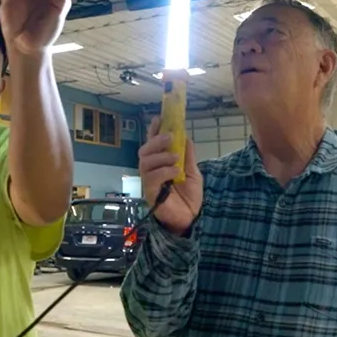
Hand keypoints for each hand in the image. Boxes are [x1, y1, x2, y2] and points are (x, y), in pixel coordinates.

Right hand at [139, 117, 202, 234]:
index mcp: (160, 163)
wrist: (191, 218)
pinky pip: (152, 178)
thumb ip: (188, 156)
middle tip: (170, 137)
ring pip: (145, 162)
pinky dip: (165, 171)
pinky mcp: (150, 193)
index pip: (153, 144)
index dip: (153, 131)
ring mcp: (149, 182)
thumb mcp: (192, 172)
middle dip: (155, 141)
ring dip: (161, 156)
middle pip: (144, 151)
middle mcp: (151, 170)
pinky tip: (176, 172)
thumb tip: (185, 136)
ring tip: (175, 157)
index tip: (159, 118)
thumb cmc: (189, 196)